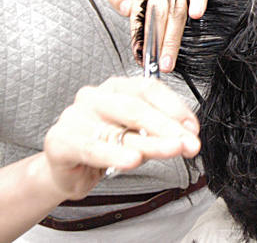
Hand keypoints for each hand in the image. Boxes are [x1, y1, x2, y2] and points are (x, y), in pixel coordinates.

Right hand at [42, 77, 199, 200]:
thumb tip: (188, 134)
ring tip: (172, 150)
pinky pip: (93, 148)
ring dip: (152, 143)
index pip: (148, 89)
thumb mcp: (137, 135)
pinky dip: (115, 155)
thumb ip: (160, 131)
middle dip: (168, 127)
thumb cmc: (105, 147)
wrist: (69, 172)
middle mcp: (94, 97)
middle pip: (137, 108)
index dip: (174, 107)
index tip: (192, 128)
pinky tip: (132, 159)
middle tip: (189, 143)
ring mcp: (75, 117)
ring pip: (120, 131)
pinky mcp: (60, 141)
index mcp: (115, 88)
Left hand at [105, 0, 213, 71]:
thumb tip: (126, 11)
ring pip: (176, 9)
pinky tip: (196, 16)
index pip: (135, 3)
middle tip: (153, 63)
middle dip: (155, 39)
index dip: (136, 30)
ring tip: (168, 61)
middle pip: (157, 10)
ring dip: (173, 36)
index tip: (137, 52)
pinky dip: (198, 2)